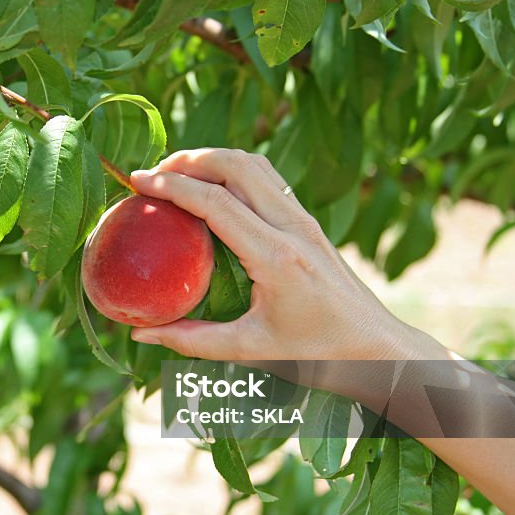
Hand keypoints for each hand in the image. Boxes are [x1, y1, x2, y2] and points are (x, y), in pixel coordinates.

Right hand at [129, 148, 446, 361]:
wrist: (376, 348)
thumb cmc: (316, 354)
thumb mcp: (250, 351)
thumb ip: (193, 340)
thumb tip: (140, 332)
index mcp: (276, 258)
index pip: (216, 203)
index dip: (172, 186)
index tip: (137, 182)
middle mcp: (293, 228)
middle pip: (236, 165)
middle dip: (189, 159)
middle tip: (152, 173)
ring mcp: (305, 220)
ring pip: (254, 164)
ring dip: (212, 159)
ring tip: (176, 174)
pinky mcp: (309, 222)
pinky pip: (267, 179)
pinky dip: (233, 170)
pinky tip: (211, 188)